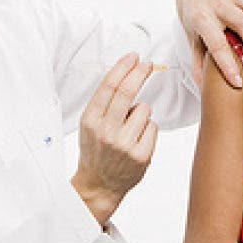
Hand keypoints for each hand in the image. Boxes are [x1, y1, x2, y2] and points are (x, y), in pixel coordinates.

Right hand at [71, 53, 157, 226]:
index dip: (123, 68)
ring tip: (131, 127)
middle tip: (148, 64)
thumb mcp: (90, 125)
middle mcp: (106, 132)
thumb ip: (104, 103)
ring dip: (142, 112)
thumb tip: (126, 74)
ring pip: (145, 109)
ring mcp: (125, 145)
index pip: (108, 88)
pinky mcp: (142, 155)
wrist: (99, 185)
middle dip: (140, 73)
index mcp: (91, 121)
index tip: (133, 57)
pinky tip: (137, 140)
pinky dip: (148, 129)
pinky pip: (153, 127)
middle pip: (127, 93)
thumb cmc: (96, 150)